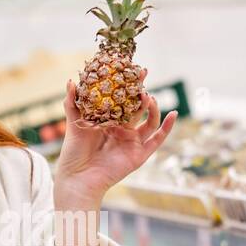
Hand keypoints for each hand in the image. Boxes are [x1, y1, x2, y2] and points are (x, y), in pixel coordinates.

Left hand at [55, 69, 177, 205]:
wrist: (78, 176)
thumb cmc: (74, 152)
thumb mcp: (74, 123)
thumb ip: (72, 102)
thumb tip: (71, 81)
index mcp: (109, 122)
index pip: (122, 100)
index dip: (128, 85)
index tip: (132, 68)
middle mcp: (122, 131)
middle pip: (137, 108)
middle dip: (141, 91)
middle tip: (143, 75)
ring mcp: (132, 142)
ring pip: (149, 121)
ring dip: (152, 108)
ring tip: (149, 97)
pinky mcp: (140, 155)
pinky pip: (157, 140)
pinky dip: (167, 128)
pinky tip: (173, 114)